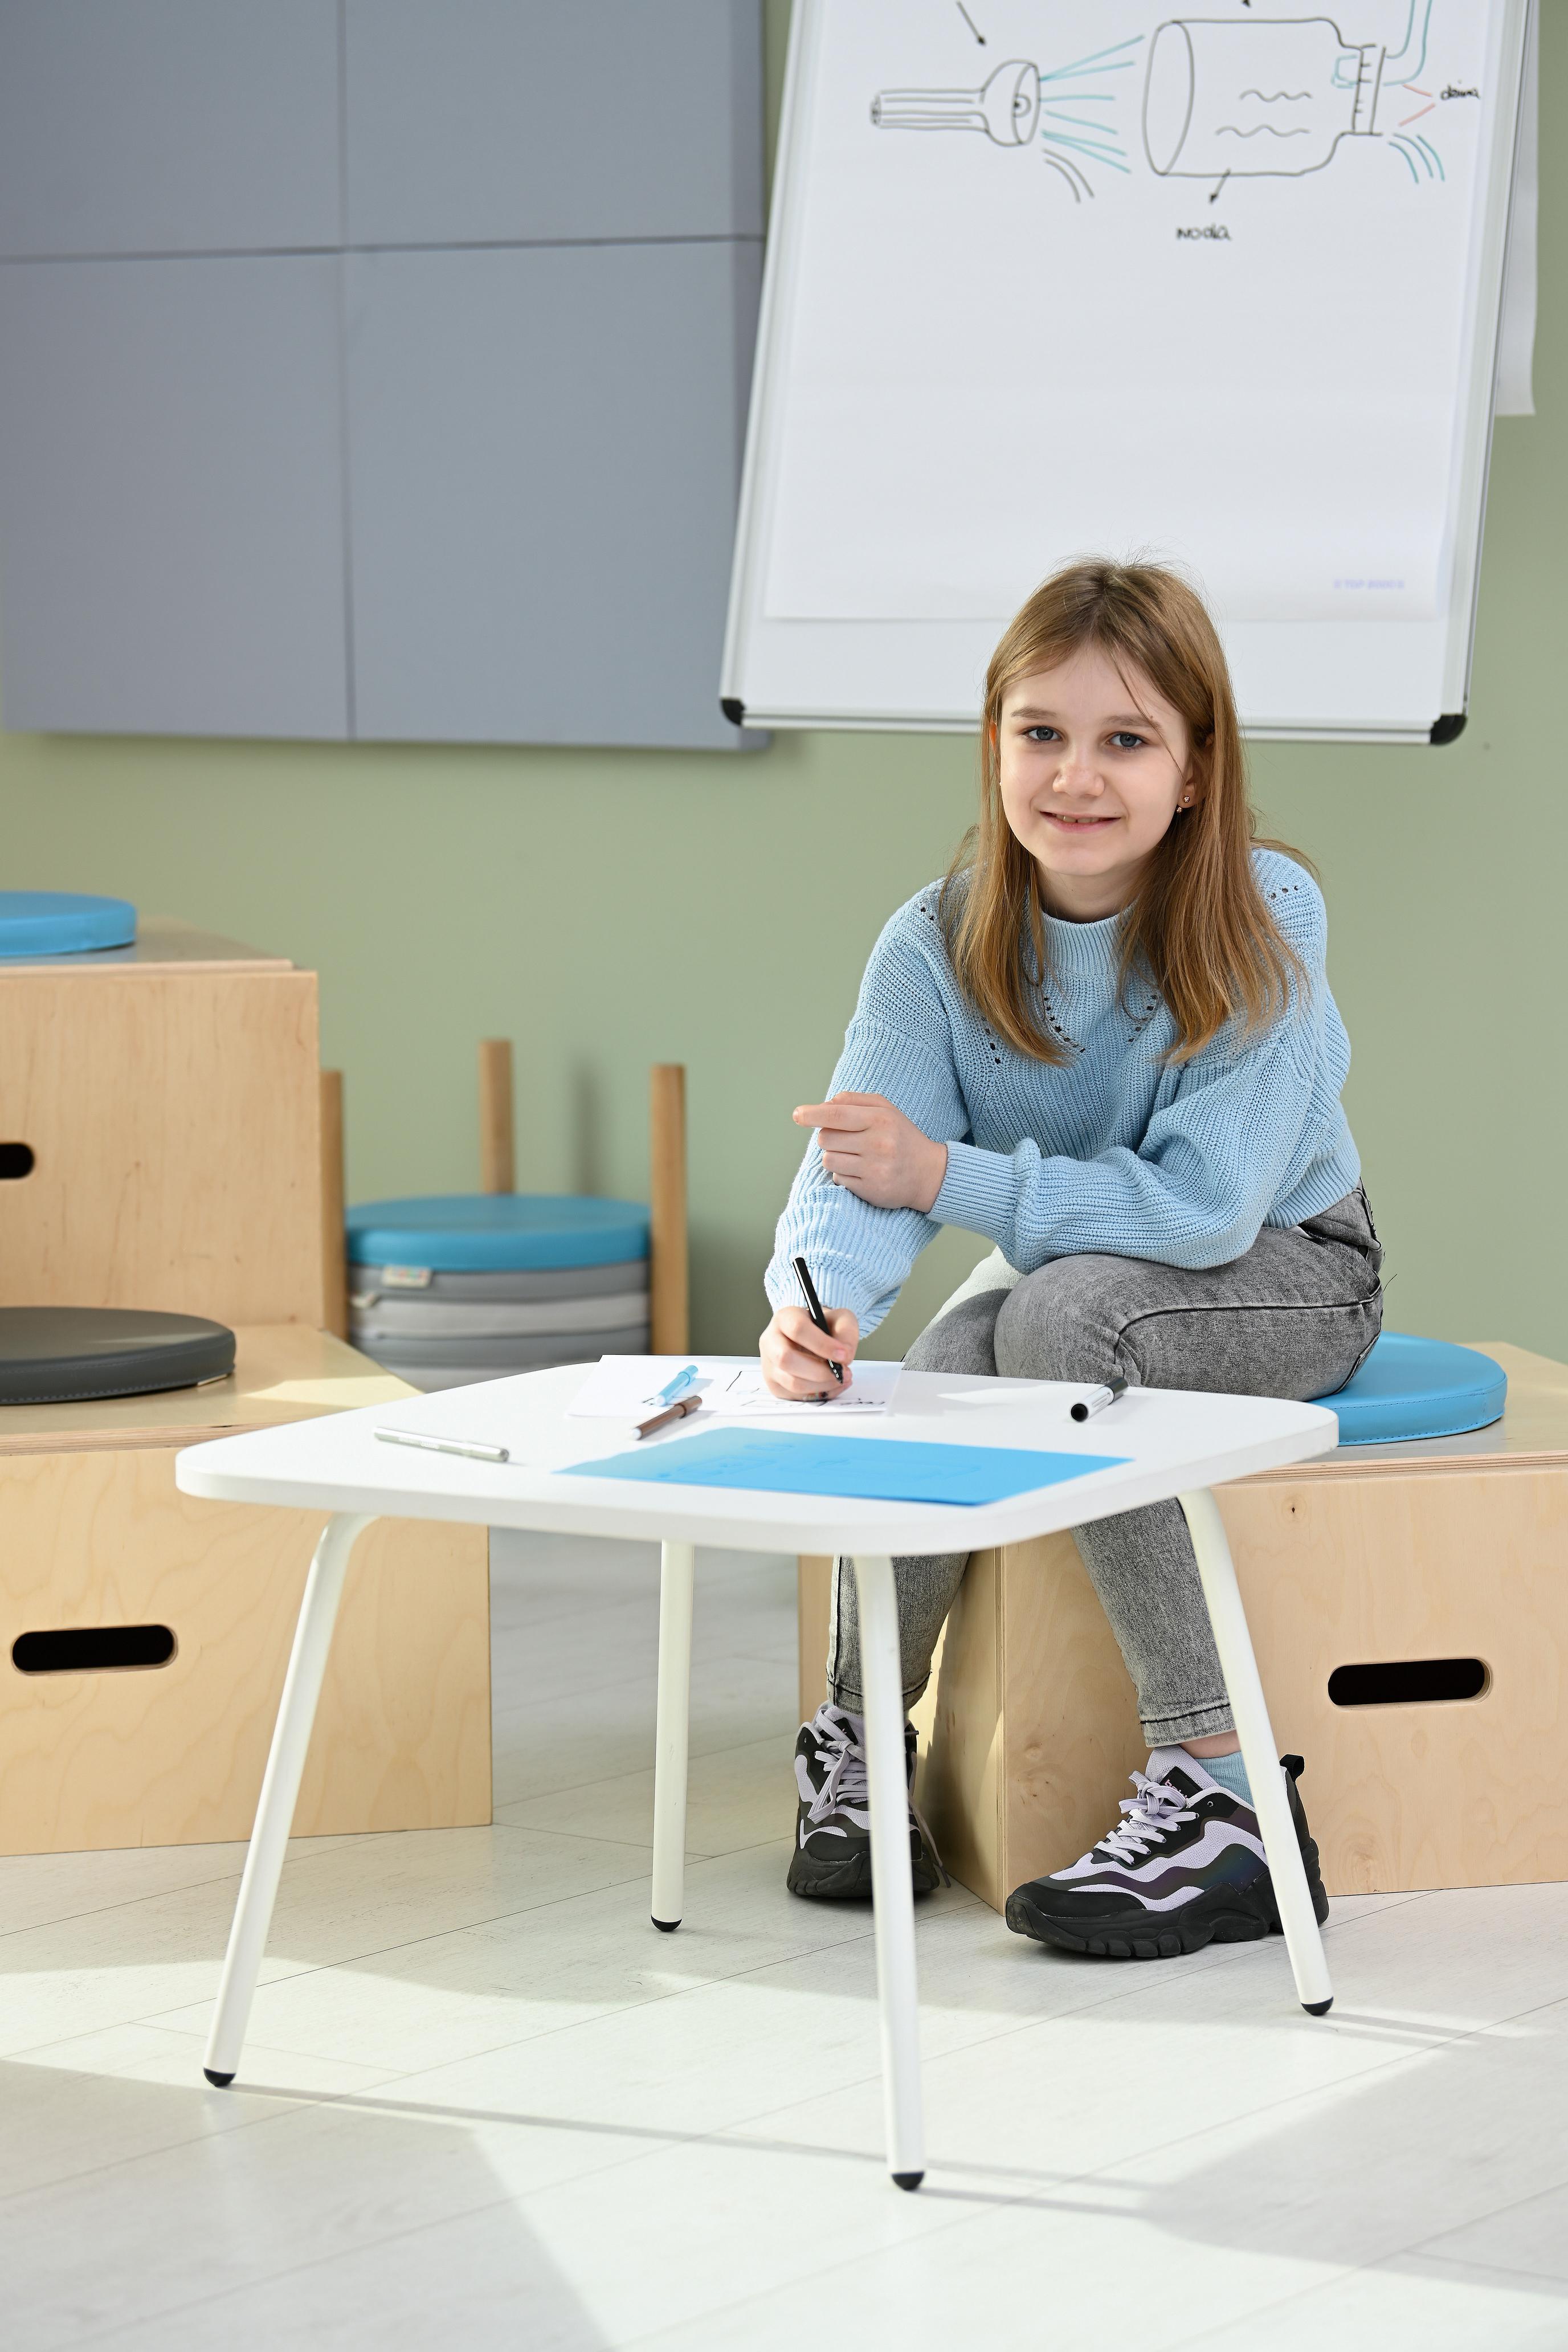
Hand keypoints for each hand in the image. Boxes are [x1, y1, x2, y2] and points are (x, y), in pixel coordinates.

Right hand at [760, 1303, 860, 1400]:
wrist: (814, 1337)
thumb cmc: (824, 1327)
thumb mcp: (840, 1319)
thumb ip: (846, 1332)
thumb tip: (845, 1357)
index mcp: (784, 1318)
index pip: (797, 1329)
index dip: (821, 1344)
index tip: (843, 1355)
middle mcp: (771, 1340)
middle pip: (786, 1359)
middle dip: (820, 1371)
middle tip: (843, 1372)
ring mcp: (769, 1364)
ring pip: (791, 1382)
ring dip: (822, 1385)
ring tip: (841, 1378)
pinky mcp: (774, 1384)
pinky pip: (796, 1396)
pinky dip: (819, 1393)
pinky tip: (832, 1385)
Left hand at [793, 1092, 947, 1212]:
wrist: (929, 1173)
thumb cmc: (900, 1136)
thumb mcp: (885, 1110)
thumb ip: (853, 1100)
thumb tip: (823, 1104)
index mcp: (880, 1119)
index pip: (836, 1114)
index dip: (812, 1114)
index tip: (797, 1115)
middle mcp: (878, 1143)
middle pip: (826, 1138)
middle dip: (828, 1137)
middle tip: (846, 1140)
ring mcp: (874, 1168)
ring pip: (828, 1160)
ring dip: (834, 1157)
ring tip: (854, 1156)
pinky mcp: (871, 1190)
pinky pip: (838, 1179)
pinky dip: (843, 1175)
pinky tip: (861, 1172)